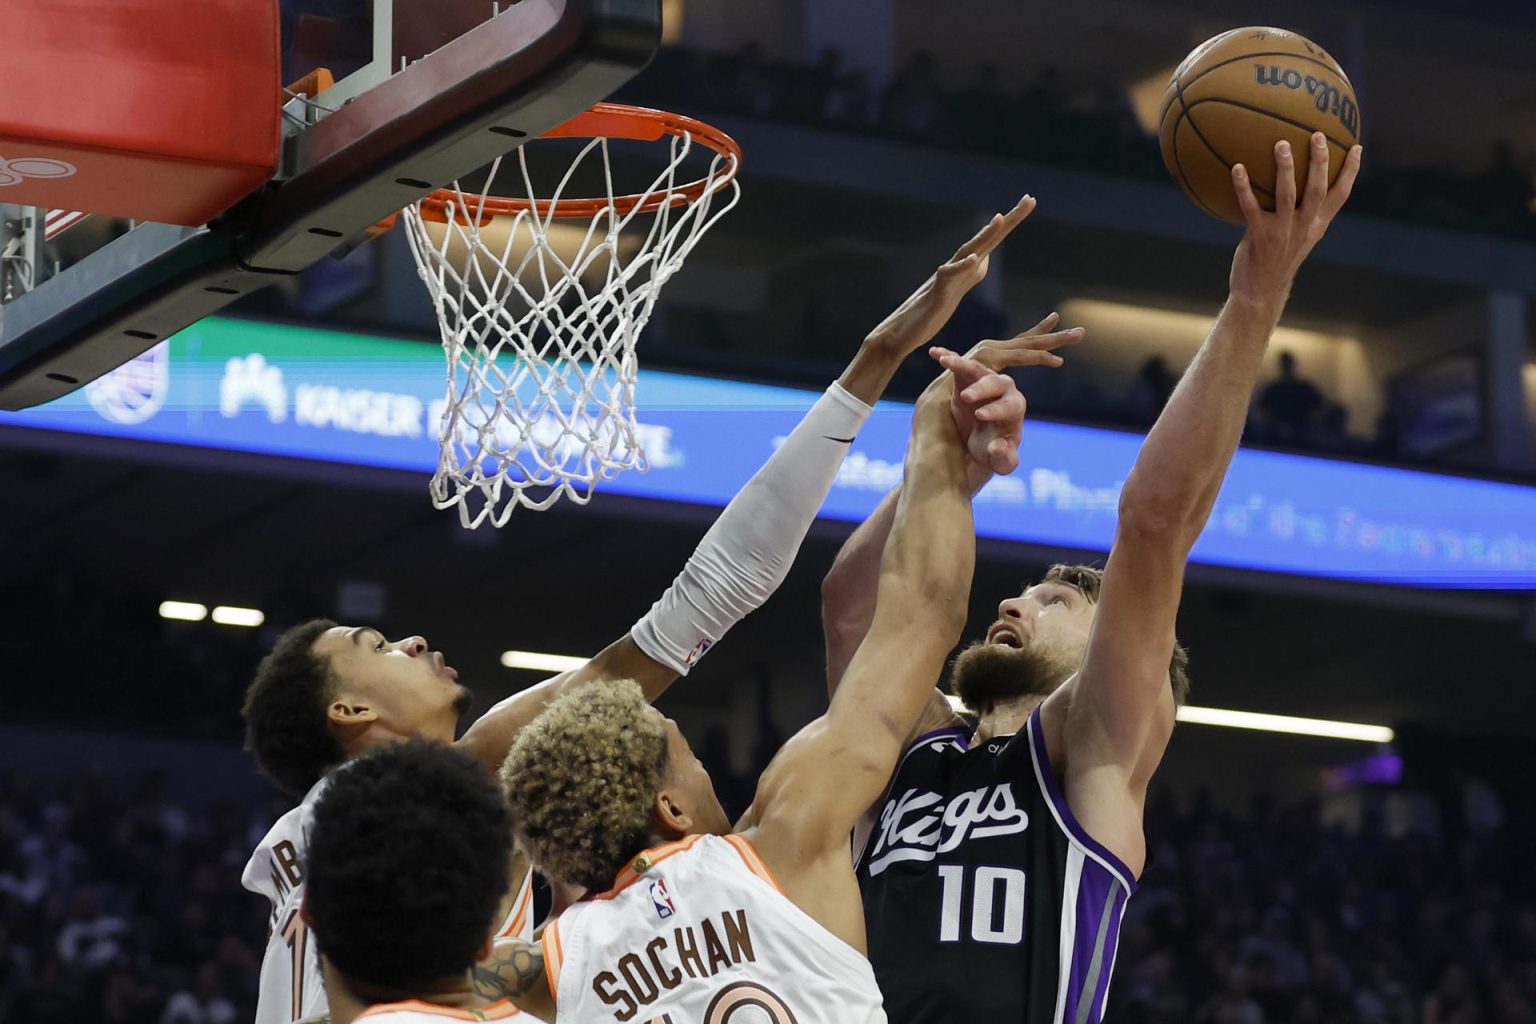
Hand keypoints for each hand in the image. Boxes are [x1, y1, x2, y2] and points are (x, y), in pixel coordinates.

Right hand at [863, 196, 1035, 359]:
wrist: (900, 333)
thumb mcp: (957, 290)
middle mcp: (956, 267)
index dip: (1011, 222)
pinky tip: (974, 258)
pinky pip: (948, 278)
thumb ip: (970, 273)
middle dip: (1007, 220)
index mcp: (965, 269)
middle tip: (1029, 199)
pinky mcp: (936, 295)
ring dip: (984, 236)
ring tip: (1001, 219)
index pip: (992, 241)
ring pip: (966, 252)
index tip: (1030, 200)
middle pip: (985, 240)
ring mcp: (945, 279)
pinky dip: (961, 267)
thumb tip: (981, 258)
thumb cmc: (928, 313)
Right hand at [928, 347, 1026, 475]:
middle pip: (995, 382)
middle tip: (966, 397)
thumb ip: (1004, 458)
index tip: (981, 416)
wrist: (981, 441)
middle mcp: (1003, 389)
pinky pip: (958, 364)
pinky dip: (947, 357)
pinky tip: (934, 352)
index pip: (1009, 405)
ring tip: (946, 362)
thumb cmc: (994, 452)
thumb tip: (998, 446)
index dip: (996, 409)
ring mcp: (984, 380)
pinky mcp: (967, 378)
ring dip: (962, 364)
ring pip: (976, 368)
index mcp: (1014, 408)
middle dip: (981, 388)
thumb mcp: (1002, 462)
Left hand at [1229, 132, 1361, 307]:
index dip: (1351, 171)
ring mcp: (1282, 232)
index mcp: (1316, 225)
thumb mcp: (1297, 238)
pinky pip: (1250, 206)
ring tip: (1281, 144)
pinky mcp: (1259, 236)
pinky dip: (1243, 186)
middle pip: (1318, 189)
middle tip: (1317, 135)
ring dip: (1285, 168)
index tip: (1357, 147)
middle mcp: (1303, 227)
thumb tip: (1296, 186)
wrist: (1260, 292)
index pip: (1341, 195)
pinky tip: (1237, 167)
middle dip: (1320, 162)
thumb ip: (1302, 215)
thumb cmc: (1276, 260)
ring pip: (1287, 195)